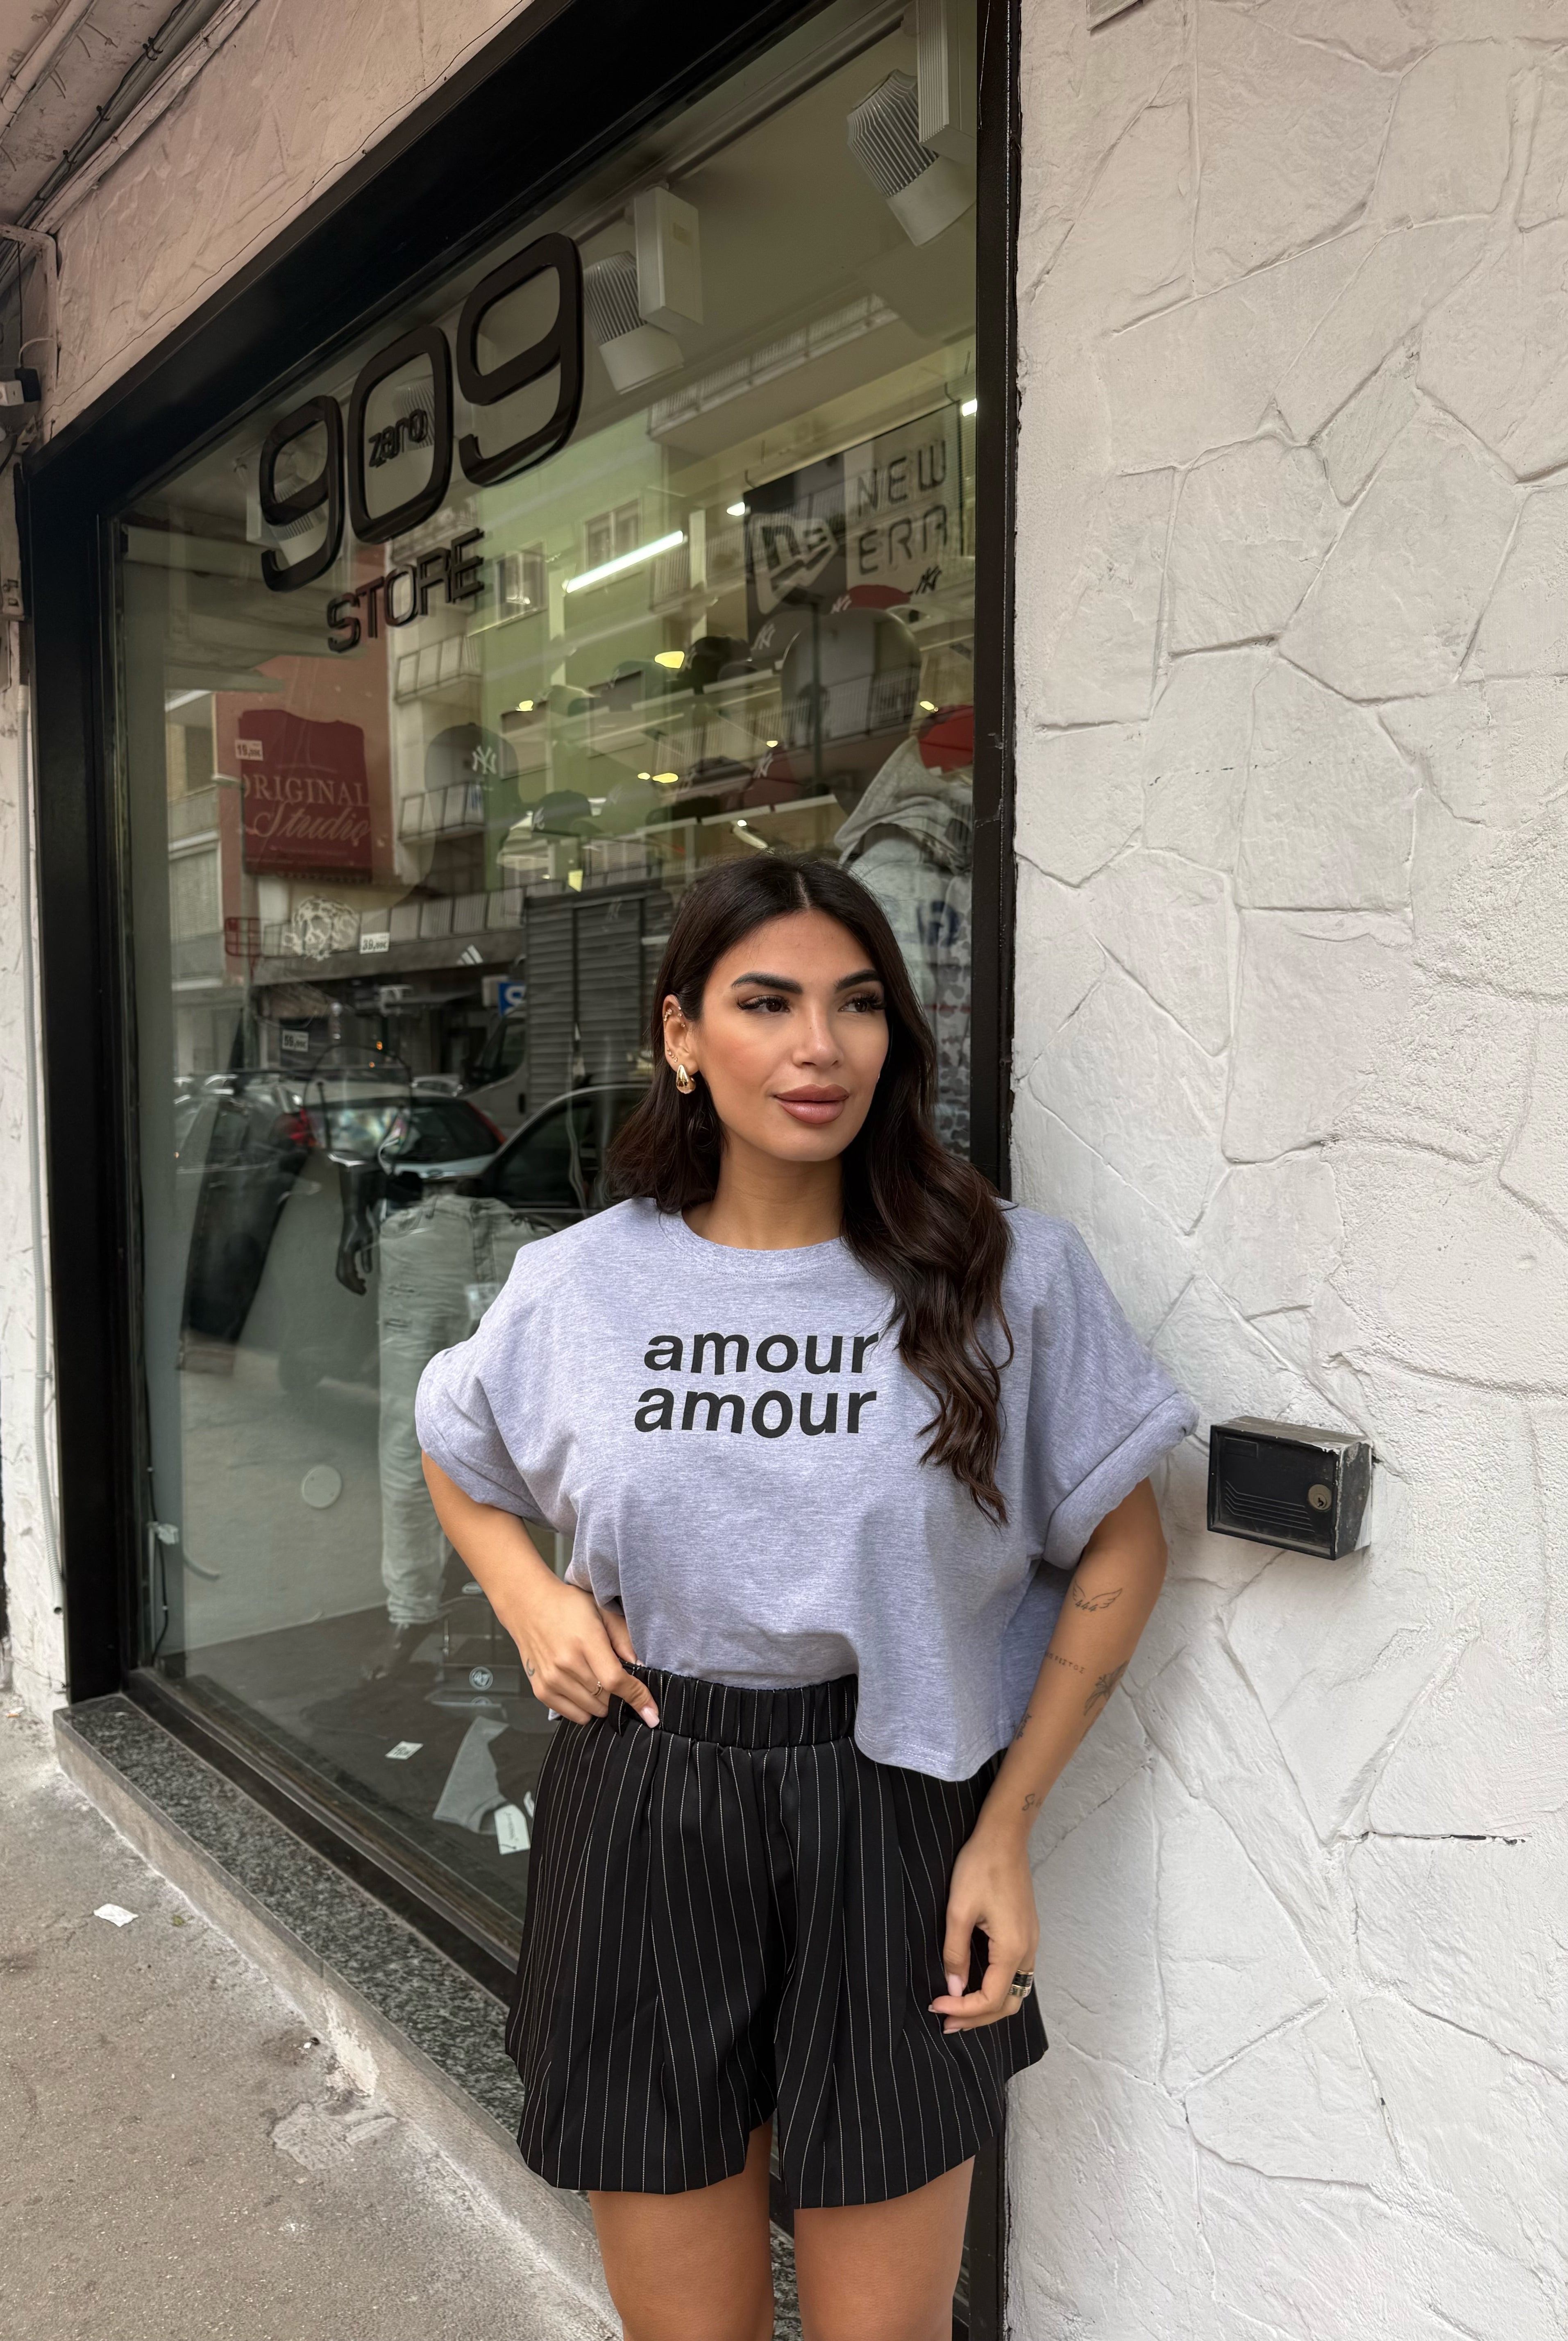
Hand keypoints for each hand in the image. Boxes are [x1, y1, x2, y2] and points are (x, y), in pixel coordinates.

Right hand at [500, 1575, 657, 1728]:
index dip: (637, 1697)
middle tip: (618, 1678)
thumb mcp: (602, 1610)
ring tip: (598, 1679)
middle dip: (620, 1695)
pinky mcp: (541, 1690)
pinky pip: (573, 1715)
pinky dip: (585, 1708)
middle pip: (606, 1699)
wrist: (528, 1605)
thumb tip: (643, 1667)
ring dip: (603, 1702)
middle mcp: (566, 1664)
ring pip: (591, 1711)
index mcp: (585, 1642)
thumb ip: (624, 1639)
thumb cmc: (567, 1605)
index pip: (615, 1681)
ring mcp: (551, 1679)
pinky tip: (585, 1689)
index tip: (651, 1712)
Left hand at [929, 1821, 1038, 2033]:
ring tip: (958, 2011)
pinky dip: (997, 1989)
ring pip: (1014, 1991)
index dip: (963, 2010)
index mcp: (1012, 1948)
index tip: (936, 2006)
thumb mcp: (958, 1911)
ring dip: (988, 2006)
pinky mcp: (1027, 1934)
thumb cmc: (979, 1868)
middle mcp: (1028, 1951)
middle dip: (977, 2018)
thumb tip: (954, 1990)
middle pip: (1007, 2003)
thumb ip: (955, 1953)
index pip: (991, 1999)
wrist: (1004, 1836)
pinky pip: (1016, 1975)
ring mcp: (1031, 1943)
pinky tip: (976, 1986)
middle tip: (946, 2023)